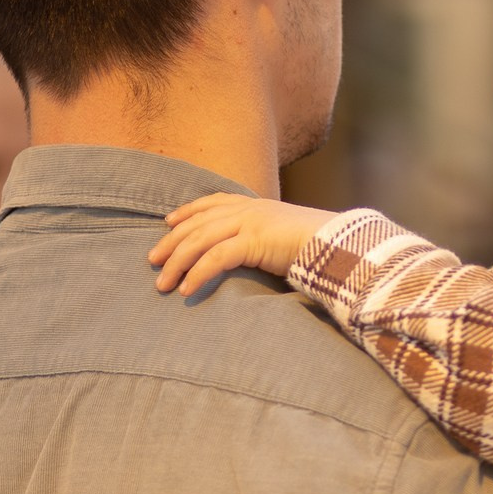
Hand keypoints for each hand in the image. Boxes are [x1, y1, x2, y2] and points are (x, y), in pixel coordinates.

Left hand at [149, 195, 333, 295]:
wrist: (340, 243)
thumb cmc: (318, 246)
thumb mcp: (285, 237)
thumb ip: (265, 241)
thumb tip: (253, 254)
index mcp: (256, 205)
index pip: (212, 203)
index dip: (187, 212)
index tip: (168, 222)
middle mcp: (249, 210)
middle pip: (197, 224)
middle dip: (171, 243)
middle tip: (152, 261)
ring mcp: (250, 223)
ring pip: (200, 241)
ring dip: (177, 264)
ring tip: (163, 284)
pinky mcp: (253, 241)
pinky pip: (216, 258)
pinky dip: (198, 274)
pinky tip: (187, 290)